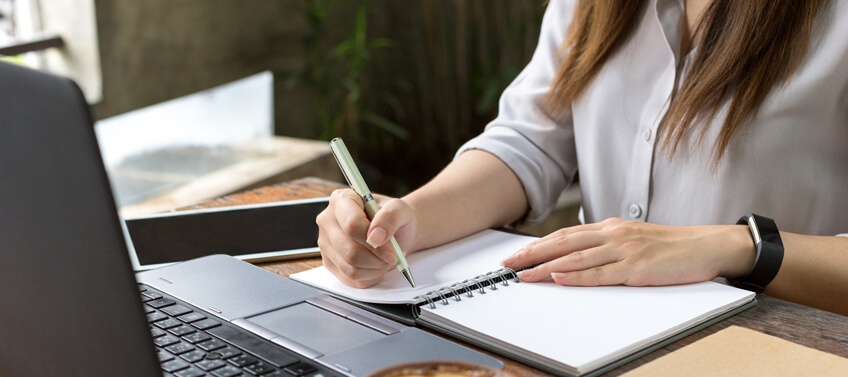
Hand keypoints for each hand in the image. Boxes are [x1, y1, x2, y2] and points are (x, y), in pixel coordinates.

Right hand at [316, 189, 418, 287]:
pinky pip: (350, 279)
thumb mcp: (400, 209)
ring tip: (386, 259)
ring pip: (350, 268)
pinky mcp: (329, 262)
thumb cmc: (393, 217)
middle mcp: (328, 221)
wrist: (393, 230)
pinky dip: (370, 276)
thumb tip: (375, 236)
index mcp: (341, 200)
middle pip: (349, 251)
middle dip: (377, 259)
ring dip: (375, 268)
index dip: (374, 242)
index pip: (351, 225)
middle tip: (393, 256)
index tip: (392, 250)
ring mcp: (325, 243)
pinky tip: (376, 265)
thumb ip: (390, 217)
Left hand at [500, 218, 755, 286]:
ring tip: (524, 275)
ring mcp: (624, 250)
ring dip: (546, 267)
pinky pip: (600, 274)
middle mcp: (613, 234)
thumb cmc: (671, 247)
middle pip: (563, 243)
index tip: (516, 255)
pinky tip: (559, 278)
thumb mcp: (633, 240)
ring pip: (576, 258)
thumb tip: (576, 257)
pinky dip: (577, 277)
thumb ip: (606, 246)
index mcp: (610, 227)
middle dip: (532, 254)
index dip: (538, 245)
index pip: (565, 235)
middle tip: (508, 265)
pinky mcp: (636, 268)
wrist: (706, 246)